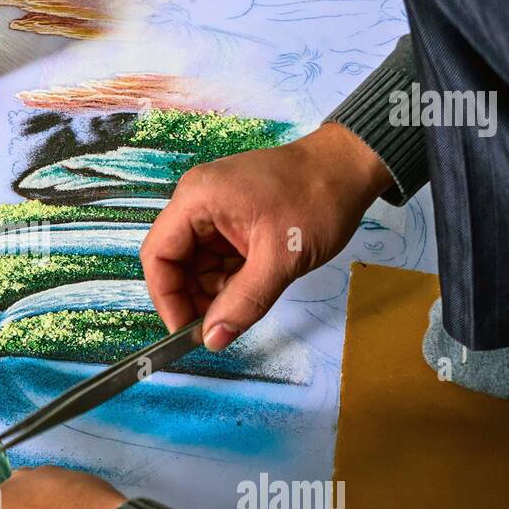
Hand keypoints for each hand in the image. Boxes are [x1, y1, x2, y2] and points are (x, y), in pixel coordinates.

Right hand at [141, 122, 390, 349]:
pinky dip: (228, 277)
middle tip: (217, 326)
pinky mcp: (230, 216)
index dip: (166, 297)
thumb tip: (213, 340)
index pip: (158, 255)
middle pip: (174, 260)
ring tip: (244, 302)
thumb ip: (244, 302)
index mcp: (197, 199)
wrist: (350, 168)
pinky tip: (252, 286)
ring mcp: (213, 207)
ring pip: (196, 262)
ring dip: (213, 290)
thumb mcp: (281, 259)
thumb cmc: (317, 200)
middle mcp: (197, 200)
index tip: (185, 330)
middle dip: (192, 296)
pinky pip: (216, 255)